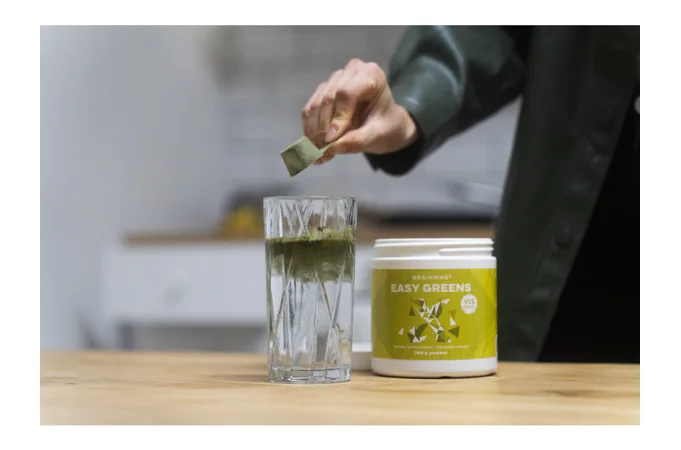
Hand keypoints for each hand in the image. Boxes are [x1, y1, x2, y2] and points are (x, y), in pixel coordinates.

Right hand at [301, 58, 417, 164]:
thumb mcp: (379, 136)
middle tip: (321, 156)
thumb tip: (331, 148)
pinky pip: (309, 111)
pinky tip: (313, 149)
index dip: (337, 117)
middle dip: (323, 130)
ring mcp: (334, 80)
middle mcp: (350, 72)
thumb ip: (358, 141)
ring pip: (315, 106)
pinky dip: (309, 132)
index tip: (331, 142)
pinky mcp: (322, 92)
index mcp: (371, 75)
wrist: (384, 126)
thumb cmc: (387, 127)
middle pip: (328, 99)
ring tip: (318, 157)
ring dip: (313, 134)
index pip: (347, 93)